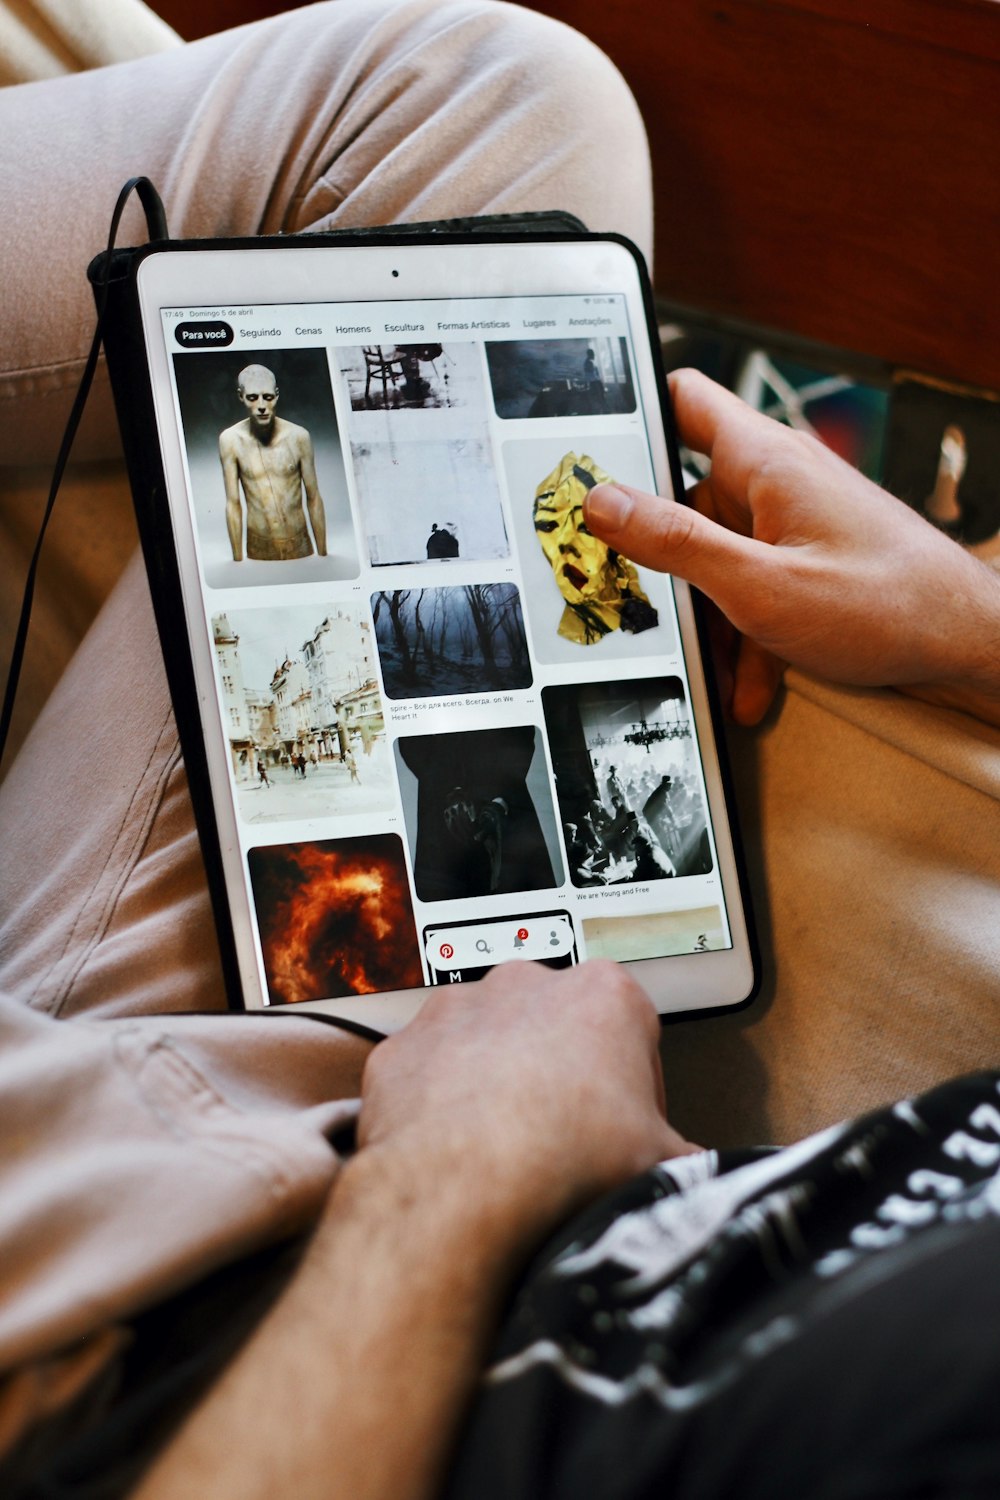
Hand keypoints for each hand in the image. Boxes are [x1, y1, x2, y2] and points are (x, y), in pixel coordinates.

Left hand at [356, 960, 690, 1264]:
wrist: (462, 1190)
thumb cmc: (565, 1162)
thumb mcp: (663, 1166)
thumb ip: (688, 1162)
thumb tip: (697, 1179)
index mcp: (604, 994)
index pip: (633, 1029)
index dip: (635, 1087)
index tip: (630, 1127)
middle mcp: (525, 985)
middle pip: (557, 1027)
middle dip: (563, 1075)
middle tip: (570, 1141)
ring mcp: (455, 1010)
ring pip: (487, 1043)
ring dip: (498, 1084)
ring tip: (510, 1154)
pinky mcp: (402, 1048)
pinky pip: (426, 1074)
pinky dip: (437, 1107)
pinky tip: (456, 1156)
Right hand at [584, 368, 999, 724]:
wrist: (969, 643)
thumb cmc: (887, 605)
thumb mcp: (759, 584)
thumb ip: (675, 542)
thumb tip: (603, 503)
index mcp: (764, 460)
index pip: (681, 398)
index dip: (629, 415)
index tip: (584, 456)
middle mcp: (777, 480)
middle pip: (686, 496)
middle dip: (662, 556)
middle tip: (633, 590)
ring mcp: (794, 520)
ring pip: (719, 555)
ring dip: (710, 613)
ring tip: (716, 661)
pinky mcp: (808, 559)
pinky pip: (754, 586)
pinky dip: (747, 631)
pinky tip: (751, 680)